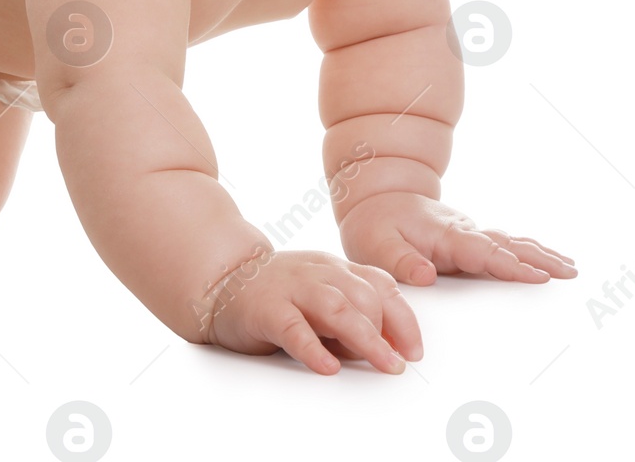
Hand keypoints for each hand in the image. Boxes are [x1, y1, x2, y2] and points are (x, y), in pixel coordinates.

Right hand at [200, 248, 420, 374]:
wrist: (220, 281)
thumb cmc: (276, 295)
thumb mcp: (319, 297)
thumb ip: (350, 316)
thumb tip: (385, 350)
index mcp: (334, 269)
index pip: (380, 286)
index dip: (403, 319)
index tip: (414, 350)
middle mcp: (317, 273)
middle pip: (364, 295)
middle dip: (388, 331)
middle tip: (397, 363)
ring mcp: (291, 288)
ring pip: (337, 307)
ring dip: (366, 338)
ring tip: (383, 363)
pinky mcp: (266, 308)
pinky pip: (294, 327)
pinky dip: (314, 348)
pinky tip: (327, 366)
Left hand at [339, 192, 576, 285]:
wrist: (373, 198)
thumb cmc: (373, 225)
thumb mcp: (375, 245)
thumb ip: (401, 261)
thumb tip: (427, 275)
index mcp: (443, 235)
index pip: (482, 251)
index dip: (509, 264)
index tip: (537, 275)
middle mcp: (461, 231)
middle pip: (505, 245)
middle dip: (538, 259)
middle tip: (569, 273)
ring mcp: (467, 233)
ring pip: (509, 242)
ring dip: (539, 254)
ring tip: (570, 268)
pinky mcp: (468, 238)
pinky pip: (503, 244)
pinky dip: (527, 250)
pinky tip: (547, 259)